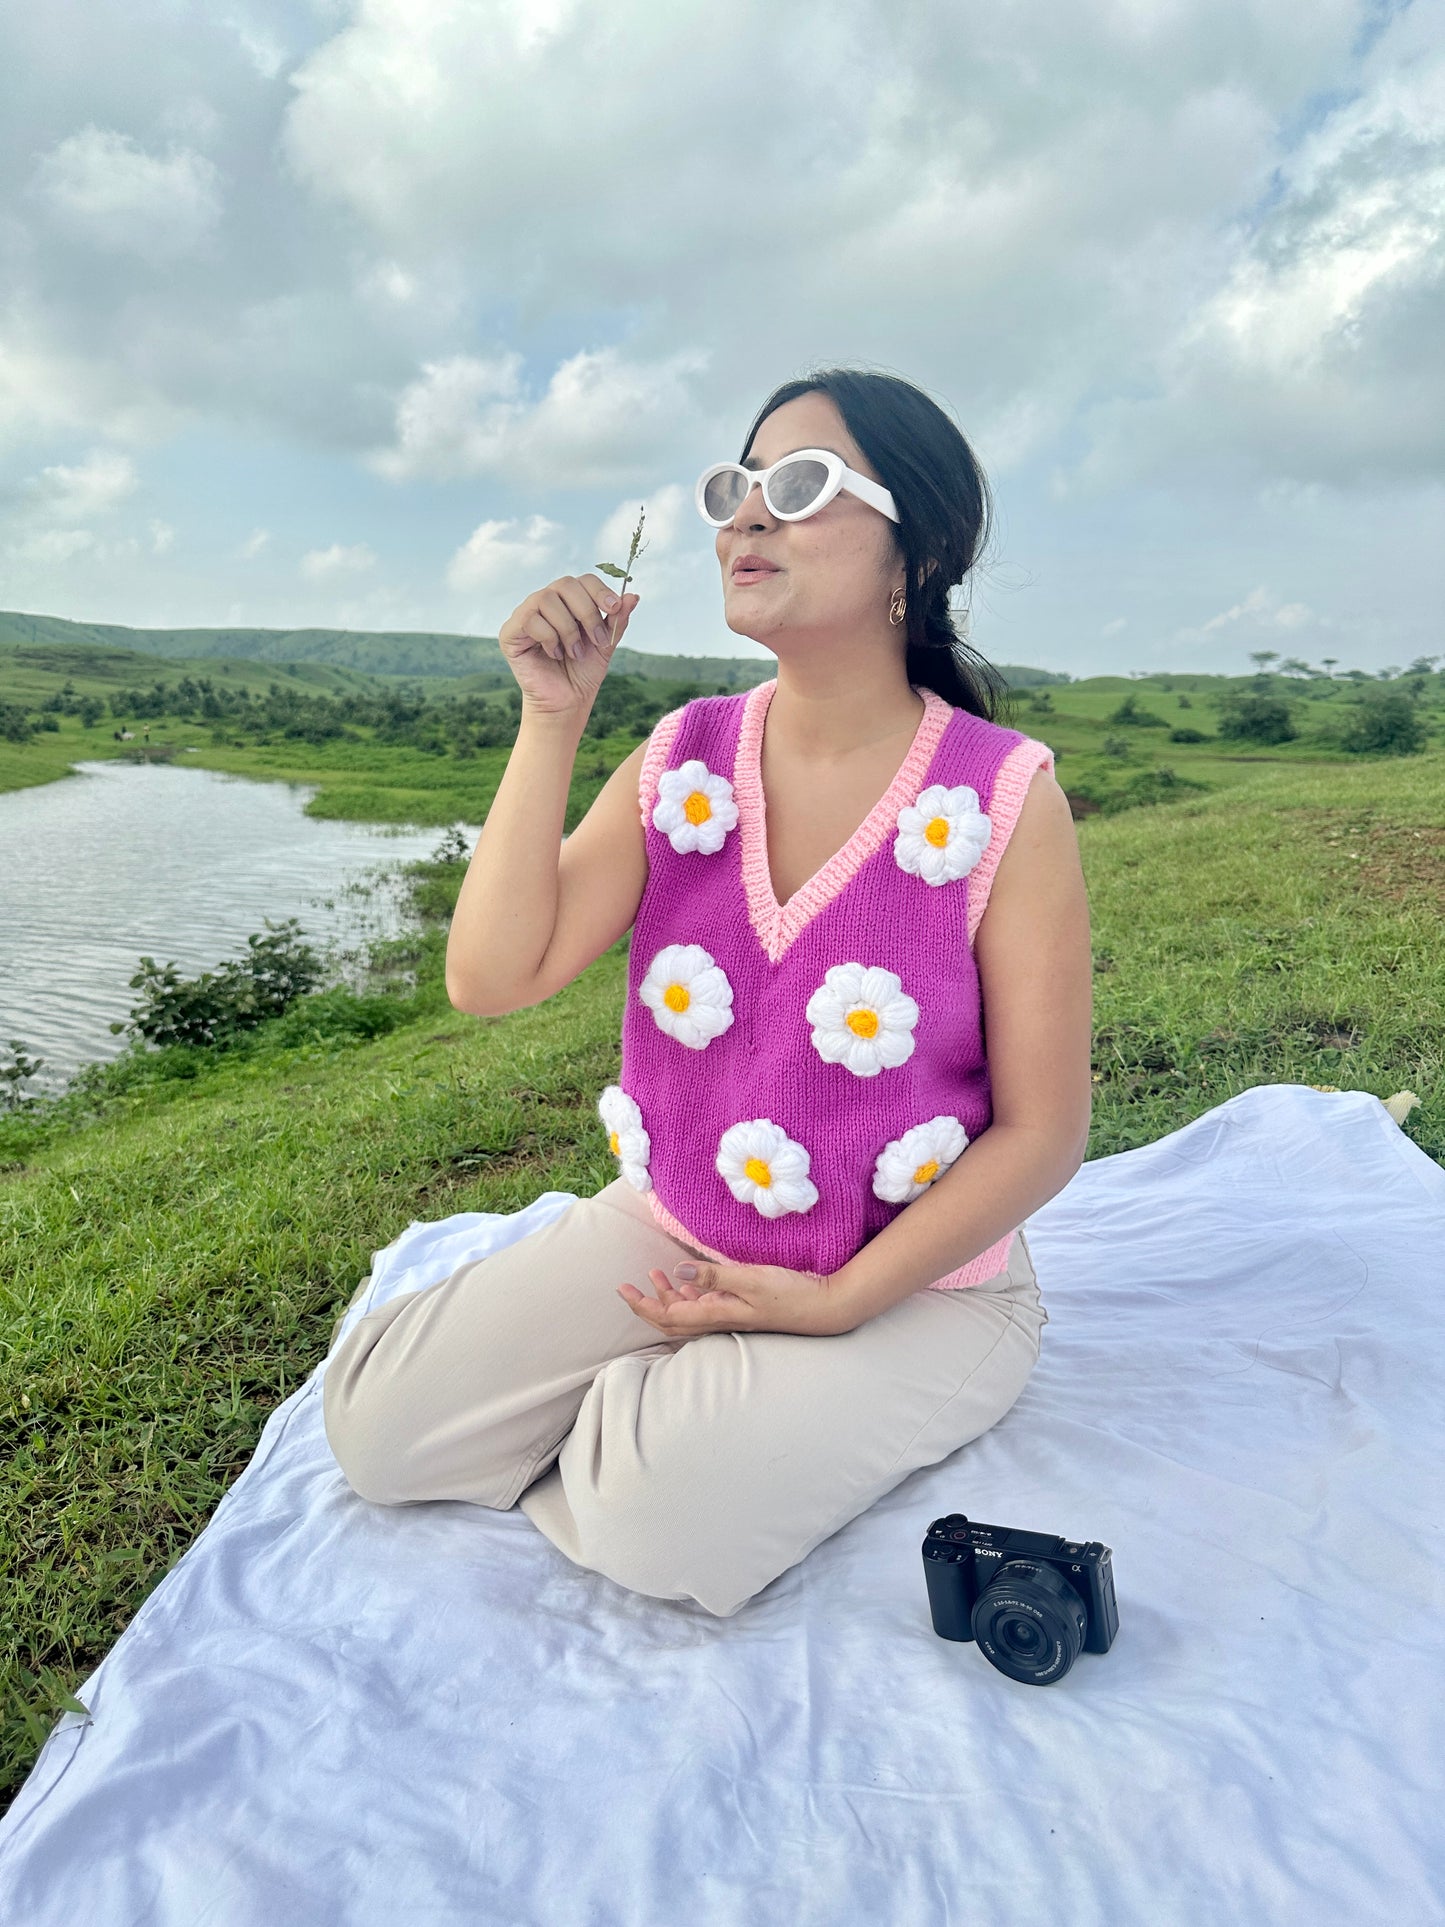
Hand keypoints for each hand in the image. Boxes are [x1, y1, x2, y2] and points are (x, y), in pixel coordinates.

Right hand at [498, 573, 639, 719]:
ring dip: (568, 629)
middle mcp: (546, 602)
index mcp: (569, 602)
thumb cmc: (583, 672)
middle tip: (597, 640)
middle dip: (587, 612)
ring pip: (546, 599)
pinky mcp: (510, 632)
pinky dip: (548, 637)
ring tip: (574, 653)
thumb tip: (632, 596)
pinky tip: (554, 654)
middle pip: (565, 584)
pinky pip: (529, 618)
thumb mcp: (606, 644)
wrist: (567, 702)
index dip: (600, 591)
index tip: (614, 609)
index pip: (583, 580)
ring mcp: (526, 614)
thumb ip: (617, 620)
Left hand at [617, 1258, 851, 1337]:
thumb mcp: (750, 1279)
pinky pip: (706, 1306)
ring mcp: (731, 1316)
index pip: (668, 1316)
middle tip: (629, 1286)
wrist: (823, 1307)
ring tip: (655, 1275)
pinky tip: (689, 1283)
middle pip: (673, 1319)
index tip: (623, 1290)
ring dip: (668, 1297)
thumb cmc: (789, 1293)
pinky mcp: (742, 1309)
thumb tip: (678, 1271)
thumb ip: (714, 1276)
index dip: (642, 1305)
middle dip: (648, 1304)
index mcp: (716, 1314)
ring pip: (688, 1312)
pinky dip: (691, 1295)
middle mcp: (719, 1320)